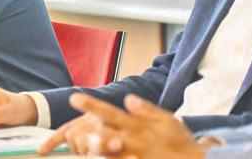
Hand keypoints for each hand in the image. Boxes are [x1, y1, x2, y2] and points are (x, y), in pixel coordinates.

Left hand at [39, 93, 210, 157]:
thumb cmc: (178, 141)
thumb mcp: (167, 120)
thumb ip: (146, 110)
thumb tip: (128, 99)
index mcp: (136, 126)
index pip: (110, 113)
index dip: (91, 105)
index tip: (74, 98)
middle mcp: (132, 143)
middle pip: (106, 138)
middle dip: (92, 136)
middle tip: (80, 133)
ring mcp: (133, 158)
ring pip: (108, 156)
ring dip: (96, 153)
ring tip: (85, 148)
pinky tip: (92, 157)